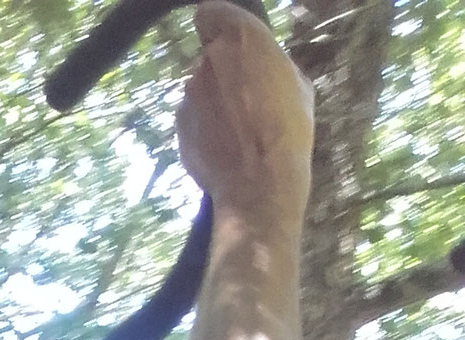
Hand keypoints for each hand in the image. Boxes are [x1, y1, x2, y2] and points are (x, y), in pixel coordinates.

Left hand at [176, 3, 313, 227]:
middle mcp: (207, 61)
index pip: (211, 12)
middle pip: (209, 56)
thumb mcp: (297, 86)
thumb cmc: (287, 130)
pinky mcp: (179, 127)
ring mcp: (188, 96)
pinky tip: (222, 146)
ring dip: (212, 102)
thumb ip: (271, 66)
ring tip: (236, 129)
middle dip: (222, 70)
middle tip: (244, 96)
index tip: (227, 38)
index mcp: (240, 39)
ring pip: (199, 89)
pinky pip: (192, 118)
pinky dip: (204, 127)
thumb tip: (262, 69)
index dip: (217, 24)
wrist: (259, 185)